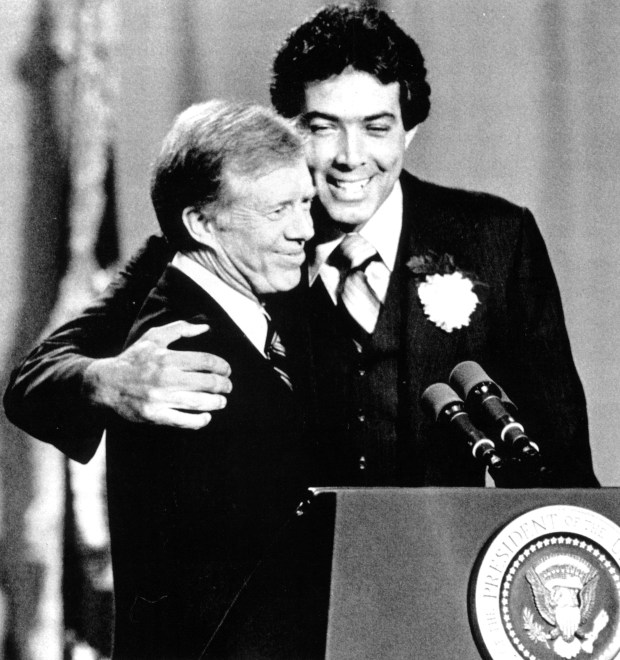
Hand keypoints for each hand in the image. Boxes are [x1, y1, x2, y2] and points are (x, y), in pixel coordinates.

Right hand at [83, 321, 231, 428]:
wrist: (105, 384)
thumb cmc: (133, 359)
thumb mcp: (153, 337)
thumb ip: (180, 329)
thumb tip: (206, 327)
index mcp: (166, 357)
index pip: (206, 361)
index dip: (222, 366)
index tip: (227, 370)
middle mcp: (165, 378)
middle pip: (206, 382)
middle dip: (223, 385)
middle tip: (228, 386)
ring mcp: (160, 398)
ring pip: (198, 402)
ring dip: (216, 402)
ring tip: (222, 401)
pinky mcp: (154, 416)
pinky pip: (183, 421)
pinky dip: (199, 421)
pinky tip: (206, 417)